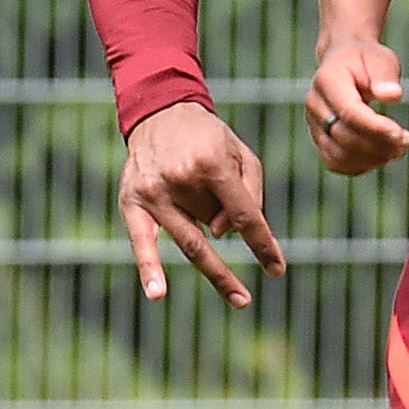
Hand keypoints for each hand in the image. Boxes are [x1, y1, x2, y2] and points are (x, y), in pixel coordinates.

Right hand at [117, 101, 286, 306]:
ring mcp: (154, 192)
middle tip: (242, 287)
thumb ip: (250, 194)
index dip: (262, 245)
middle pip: (215, 229)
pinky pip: (143, 243)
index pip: (244, 215)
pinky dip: (150, 269)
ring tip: (236, 294)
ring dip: (209, 255)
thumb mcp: (243, 155)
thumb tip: (225, 235)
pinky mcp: (132, 201)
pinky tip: (157, 294)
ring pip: (190, 239)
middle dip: (227, 245)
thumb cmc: (209, 140)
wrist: (160, 113)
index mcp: (212, 162)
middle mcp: (181, 178)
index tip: (277, 269)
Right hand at [304, 38, 408, 176]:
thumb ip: (386, 76)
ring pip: (339, 156)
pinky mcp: (320, 139)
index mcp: (328, 80)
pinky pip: (336, 163)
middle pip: (344, 137)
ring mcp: (314, 124)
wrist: (345, 62)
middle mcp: (316, 104)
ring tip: (397, 150)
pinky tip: (382, 156)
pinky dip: (361, 165)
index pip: (350, 112)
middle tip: (406, 141)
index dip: (376, 128)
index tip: (403, 135)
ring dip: (371, 159)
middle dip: (379, 145)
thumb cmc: (366, 60)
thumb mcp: (381, 59)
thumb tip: (392, 95)